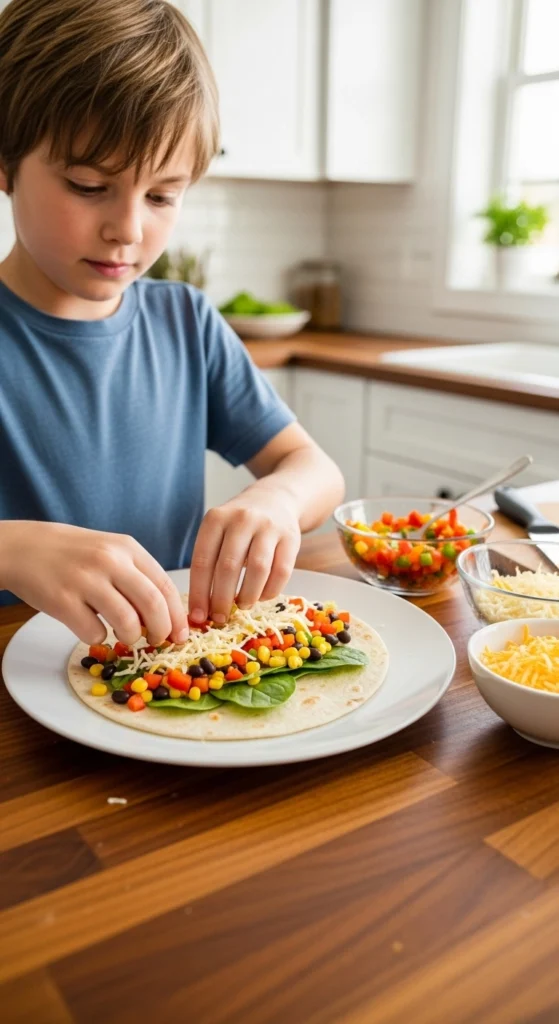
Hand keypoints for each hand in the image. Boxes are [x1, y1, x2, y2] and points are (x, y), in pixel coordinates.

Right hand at [0, 521, 189, 645]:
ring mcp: (85, 580)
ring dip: (130, 637)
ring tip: (123, 635)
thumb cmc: (74, 554)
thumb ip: (137, 575)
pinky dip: (97, 637)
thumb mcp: (111, 550)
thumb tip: (166, 614)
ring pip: (127, 623)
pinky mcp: (63, 601)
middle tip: (157, 641)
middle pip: (153, 605)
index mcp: (127, 548)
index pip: (165, 585)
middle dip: (161, 631)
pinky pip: (94, 632)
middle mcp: (109, 561)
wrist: (25, 547)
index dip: (177, 615)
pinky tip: (90, 625)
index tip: (181, 634)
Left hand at [188, 489, 300, 623]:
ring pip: (257, 569)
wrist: (275, 499)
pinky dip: (270, 591)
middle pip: (228, 567)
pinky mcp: (291, 537)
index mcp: (216, 519)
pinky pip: (281, 571)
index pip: (203, 561)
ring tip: (242, 606)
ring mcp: (269, 527)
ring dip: (247, 595)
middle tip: (219, 618)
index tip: (197, 616)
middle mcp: (242, 519)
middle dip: (222, 599)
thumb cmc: (238, 526)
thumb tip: (200, 608)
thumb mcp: (217, 532)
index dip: (199, 593)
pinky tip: (261, 597)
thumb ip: (209, 563)